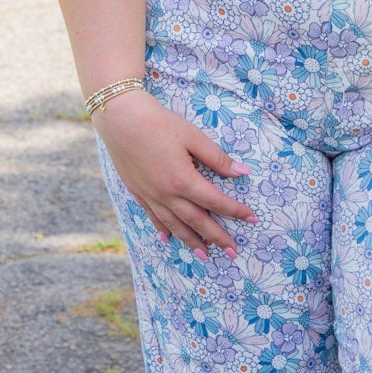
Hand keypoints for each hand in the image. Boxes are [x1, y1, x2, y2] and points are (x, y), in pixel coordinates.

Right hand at [95, 91, 256, 258]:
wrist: (119, 118)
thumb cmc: (158, 123)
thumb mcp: (192, 136)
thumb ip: (217, 158)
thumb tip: (242, 173)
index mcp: (183, 180)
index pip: (215, 201)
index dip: (235, 211)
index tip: (252, 219)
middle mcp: (166, 194)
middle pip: (196, 221)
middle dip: (217, 237)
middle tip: (232, 252)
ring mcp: (150, 195)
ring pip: (174, 225)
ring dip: (191, 241)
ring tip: (205, 255)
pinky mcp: (137, 192)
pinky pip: (153, 217)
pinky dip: (163, 230)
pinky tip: (168, 239)